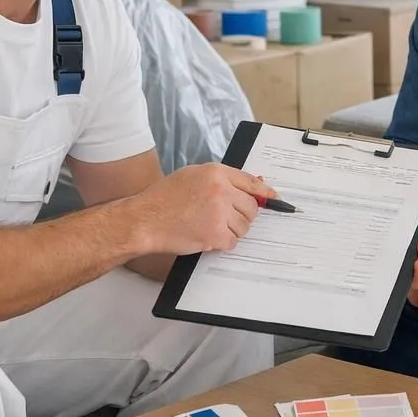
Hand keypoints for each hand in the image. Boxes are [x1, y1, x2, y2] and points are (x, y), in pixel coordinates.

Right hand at [133, 163, 267, 255]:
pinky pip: (232, 242)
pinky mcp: (215, 234)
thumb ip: (219, 179)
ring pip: (243, 226)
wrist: (144, 219)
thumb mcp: (191, 175)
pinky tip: (206, 237)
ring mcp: (219, 213)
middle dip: (242, 216)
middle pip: (251, 208)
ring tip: (209, 227)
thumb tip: (248, 185)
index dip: (265, 193)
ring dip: (231, 231)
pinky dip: (222, 243)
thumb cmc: (163, 198)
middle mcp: (221, 190)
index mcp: (216, 173)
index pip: (251, 183)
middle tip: (225, 219)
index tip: (273, 199)